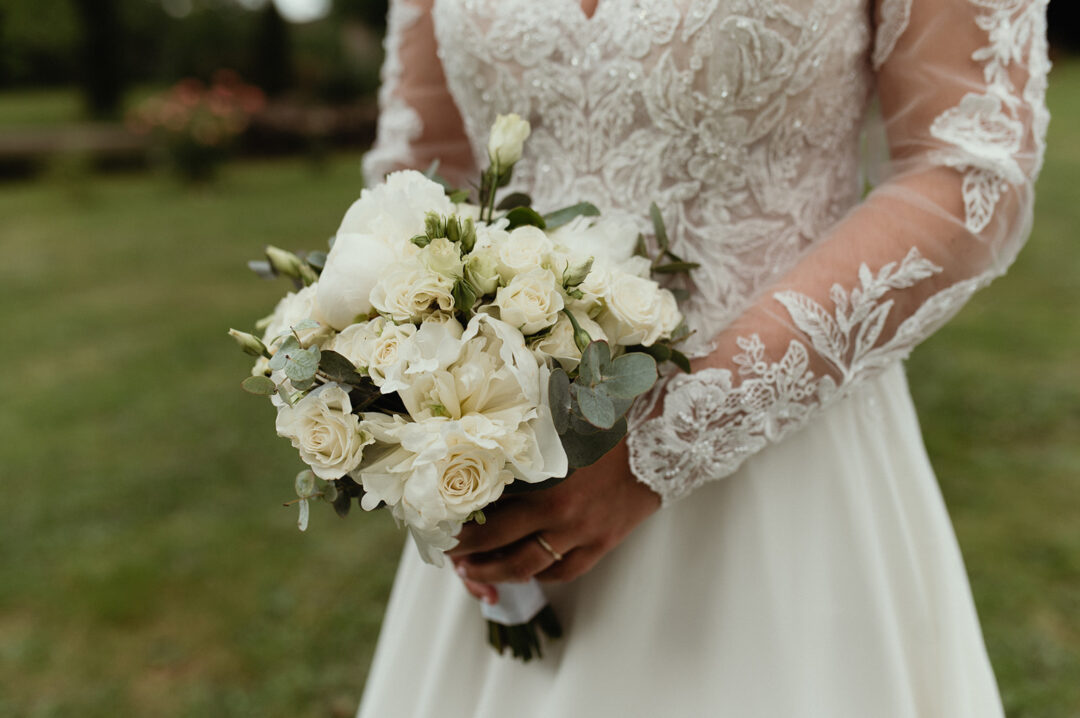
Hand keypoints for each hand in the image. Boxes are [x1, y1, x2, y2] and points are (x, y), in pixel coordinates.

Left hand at [447, 439, 660, 601]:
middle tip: (450, 556)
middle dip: (469, 555)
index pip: (491, 513)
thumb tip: (480, 446)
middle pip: (501, 546)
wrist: (664, 441)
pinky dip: (540, 574)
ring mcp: (583, 533)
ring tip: (475, 572)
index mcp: (547, 482)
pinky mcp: (603, 543)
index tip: (443, 528)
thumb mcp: (560, 424)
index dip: (463, 526)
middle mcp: (562, 514)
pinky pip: (564, 571)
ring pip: (529, 568)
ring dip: (497, 573)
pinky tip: (525, 571)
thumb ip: (524, 440)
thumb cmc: (608, 423)